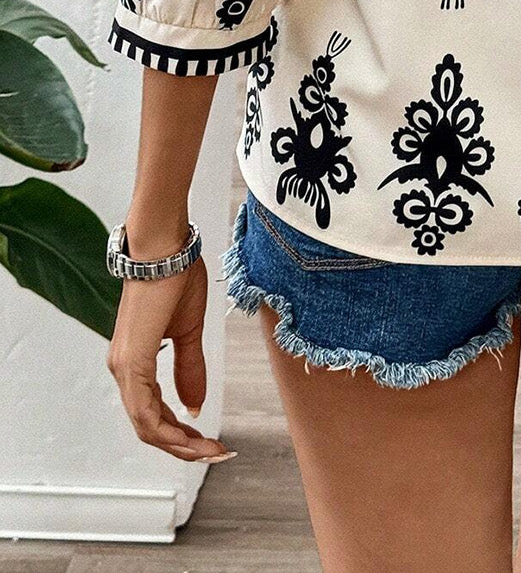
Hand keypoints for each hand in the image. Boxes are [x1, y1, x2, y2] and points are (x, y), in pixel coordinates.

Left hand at [107, 257, 234, 461]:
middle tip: (215, 453)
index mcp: (135, 361)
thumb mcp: (189, 331)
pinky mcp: (132, 360)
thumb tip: (195, 406)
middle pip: (148, 427)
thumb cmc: (175, 278)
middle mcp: (123, 369)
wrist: (165, 248)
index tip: (210, 441)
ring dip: (178, 443)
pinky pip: (144, 410)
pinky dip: (168, 429)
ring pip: (146, 425)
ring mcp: (124, 366)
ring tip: (209, 449)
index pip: (153, 414)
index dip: (181, 434)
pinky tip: (191, 435)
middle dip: (183, 446)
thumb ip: (190, 369)